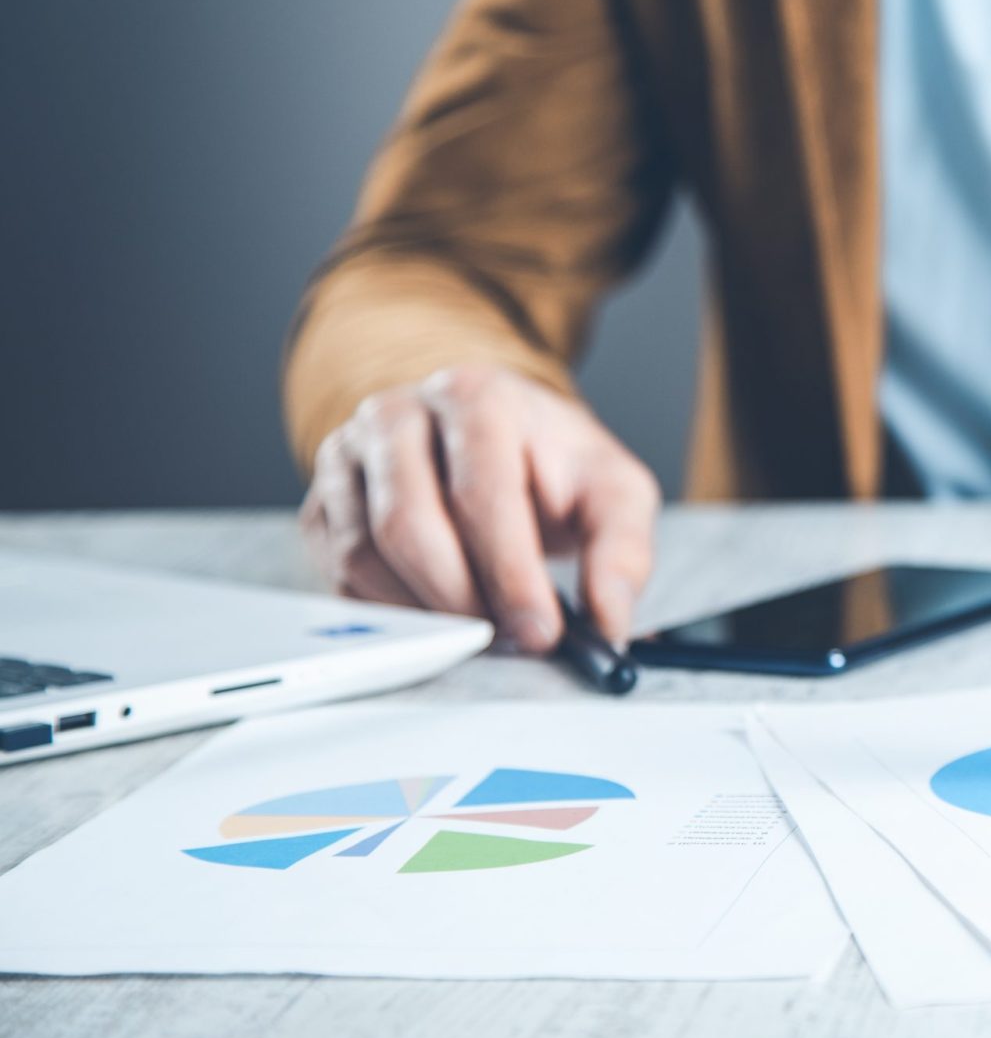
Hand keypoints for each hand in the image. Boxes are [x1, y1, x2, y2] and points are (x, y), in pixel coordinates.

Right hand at [300, 364, 659, 650]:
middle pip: (407, 525)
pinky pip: (338, 578)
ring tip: (480, 629)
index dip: (510, 572)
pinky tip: (439, 618)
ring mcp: (346, 458)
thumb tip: (608, 621)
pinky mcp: (322, 506)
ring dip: (425, 613)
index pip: (481, 492)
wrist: (498, 443)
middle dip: (462, 600)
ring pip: (362, 556)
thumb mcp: (611, 492)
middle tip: (507, 641)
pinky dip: (391, 615)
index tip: (541, 632)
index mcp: (475, 396)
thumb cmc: (552, 466)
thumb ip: (621, 551)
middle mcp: (398, 414)